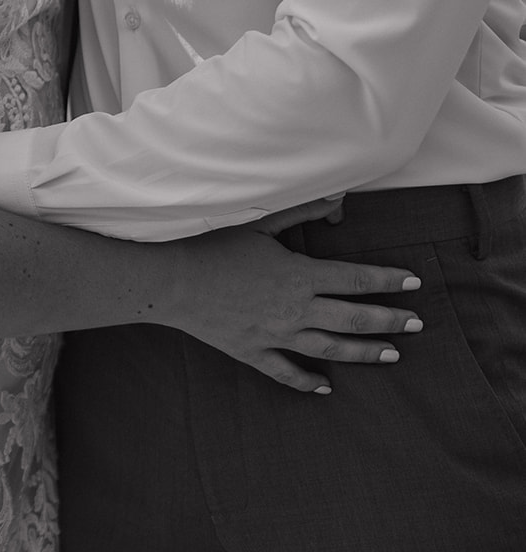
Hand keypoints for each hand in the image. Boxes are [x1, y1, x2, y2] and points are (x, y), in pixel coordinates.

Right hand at [165, 211, 422, 394]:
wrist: (171, 280)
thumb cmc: (213, 244)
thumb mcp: (259, 222)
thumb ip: (302, 210)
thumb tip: (339, 198)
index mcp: (299, 275)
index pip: (355, 280)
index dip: (387, 282)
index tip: (413, 284)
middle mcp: (294, 310)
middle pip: (353, 319)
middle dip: (389, 321)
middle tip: (417, 324)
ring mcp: (275, 336)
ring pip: (330, 350)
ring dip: (364, 353)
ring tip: (392, 354)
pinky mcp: (253, 352)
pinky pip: (287, 372)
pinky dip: (308, 383)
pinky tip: (326, 389)